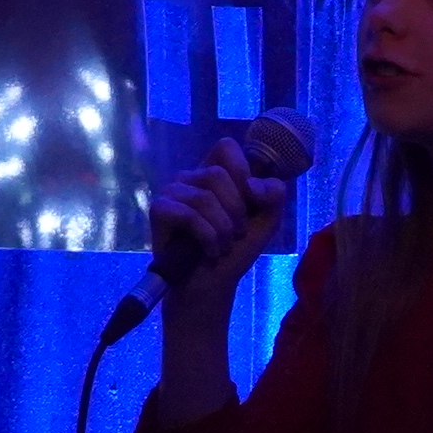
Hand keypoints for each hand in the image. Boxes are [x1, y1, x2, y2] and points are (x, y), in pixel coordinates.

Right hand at [147, 136, 291, 307]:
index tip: (250, 201)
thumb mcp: (265, 220)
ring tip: (223, 247)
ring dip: (223, 229)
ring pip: (205, 197)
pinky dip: (207, 237)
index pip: (226, 147)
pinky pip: (189, 215)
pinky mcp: (159, 210)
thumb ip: (273, 195)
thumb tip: (252, 186)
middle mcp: (189, 177)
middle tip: (235, 234)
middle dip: (236, 210)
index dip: (242, 172)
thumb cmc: (234, 251)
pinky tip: (210, 252)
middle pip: (218, 175)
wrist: (211, 285)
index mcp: (213, 173)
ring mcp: (171, 192)